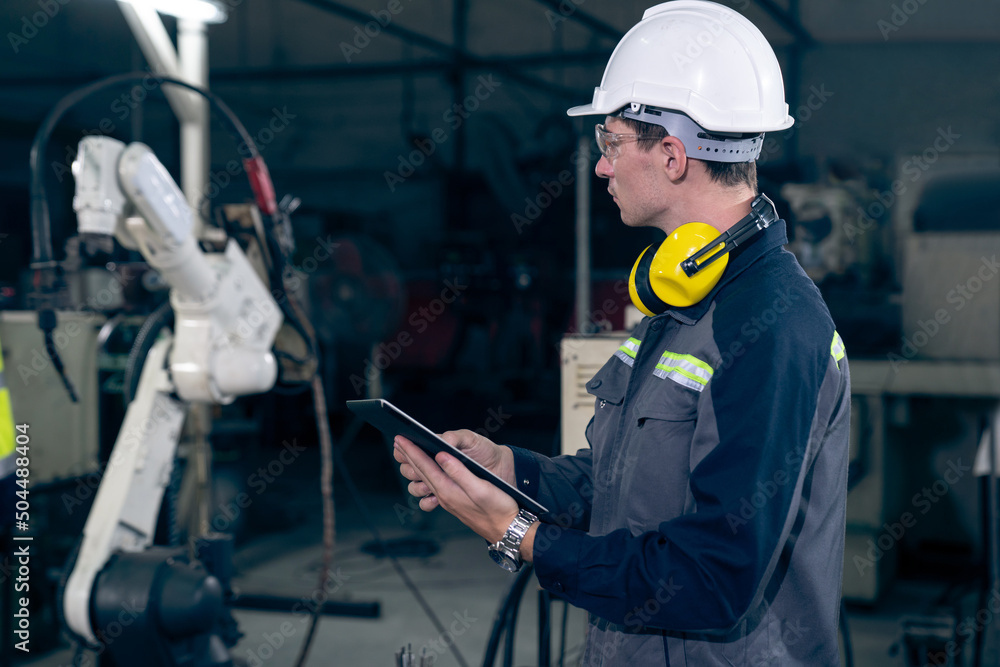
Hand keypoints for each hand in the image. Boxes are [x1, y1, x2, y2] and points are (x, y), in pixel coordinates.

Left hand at [394, 430, 514, 507]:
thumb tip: (441, 456)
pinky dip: (427, 478)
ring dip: (415, 467)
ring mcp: (448, 501)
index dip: (412, 451)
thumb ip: (459, 472)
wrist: (507, 530)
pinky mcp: (455, 503)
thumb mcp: (480, 487)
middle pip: (420, 473)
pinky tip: (427, 475)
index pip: (424, 466)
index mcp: (448, 490)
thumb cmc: (498, 509)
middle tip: (397, 443)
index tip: (400, 440)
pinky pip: (434, 488)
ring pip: (426, 481)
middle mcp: (445, 496)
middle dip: (408, 457)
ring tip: (408, 456)